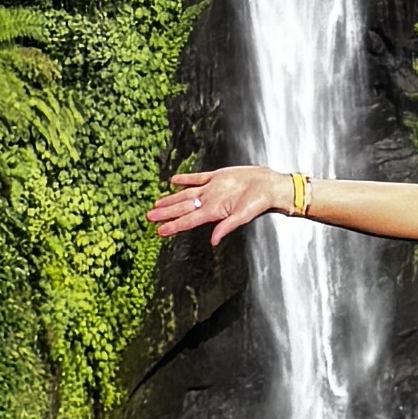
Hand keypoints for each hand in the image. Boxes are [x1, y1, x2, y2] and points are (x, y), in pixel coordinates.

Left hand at [149, 160, 280, 241]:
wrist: (268, 184)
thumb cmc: (258, 202)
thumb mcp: (243, 216)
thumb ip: (227, 227)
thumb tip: (214, 242)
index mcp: (213, 211)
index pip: (188, 220)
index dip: (173, 226)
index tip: (159, 231)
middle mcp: (209, 201)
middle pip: (182, 208)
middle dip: (166, 213)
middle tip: (149, 217)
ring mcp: (211, 189)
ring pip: (186, 194)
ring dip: (171, 198)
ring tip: (157, 203)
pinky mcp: (216, 176)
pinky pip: (197, 178)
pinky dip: (185, 179)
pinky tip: (174, 181)